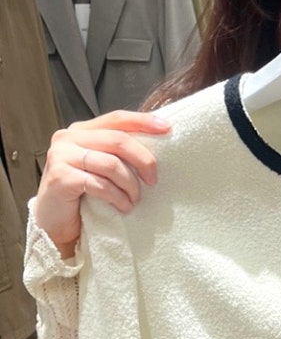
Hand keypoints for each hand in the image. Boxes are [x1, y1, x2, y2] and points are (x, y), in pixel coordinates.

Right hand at [35, 110, 170, 257]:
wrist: (55, 220)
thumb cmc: (83, 192)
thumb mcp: (102, 165)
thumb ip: (117, 151)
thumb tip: (157, 142)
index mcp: (81, 130)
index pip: (117, 118)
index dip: (143, 121)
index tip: (167, 128)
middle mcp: (68, 138)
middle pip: (118, 140)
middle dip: (143, 160)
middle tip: (153, 179)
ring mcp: (61, 156)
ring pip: (111, 164)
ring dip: (130, 184)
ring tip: (135, 199)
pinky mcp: (60, 177)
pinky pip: (99, 184)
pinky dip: (117, 197)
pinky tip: (123, 206)